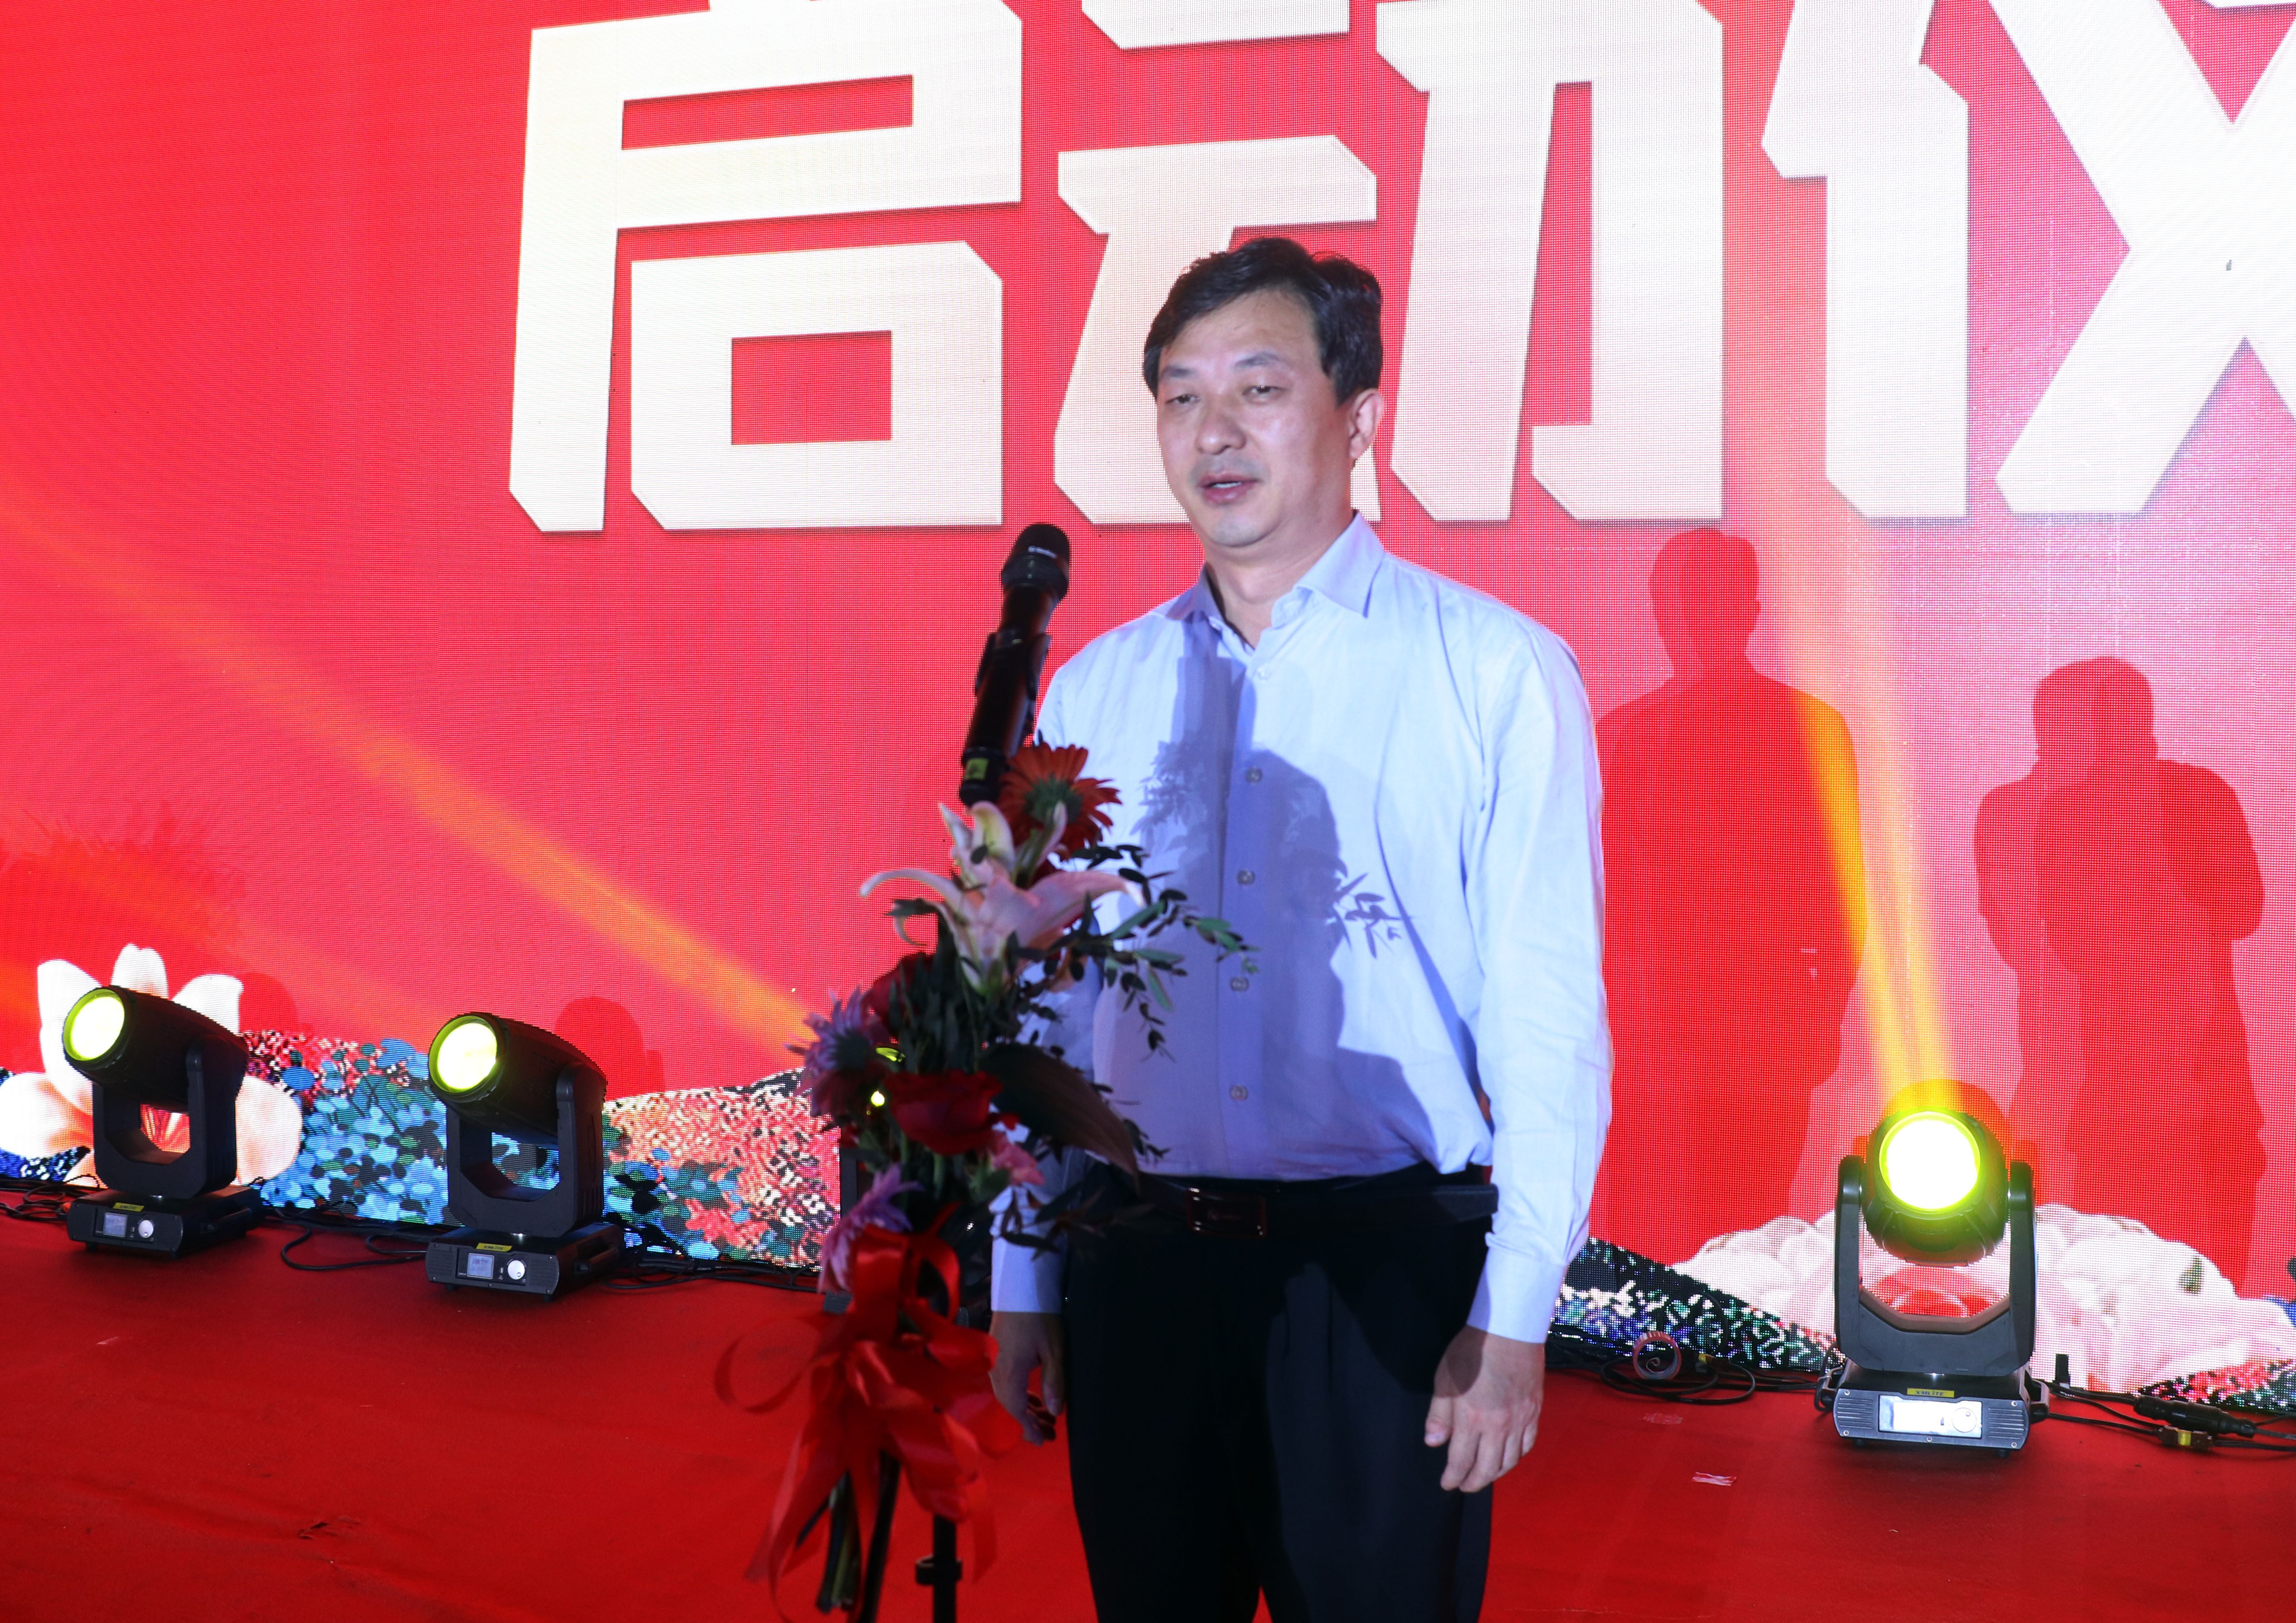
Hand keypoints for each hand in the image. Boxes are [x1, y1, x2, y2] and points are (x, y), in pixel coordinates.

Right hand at [989, 1310, 1066, 1444]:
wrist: (1020, 1285)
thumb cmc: (1040, 1316)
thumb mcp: (1053, 1349)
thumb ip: (1054, 1381)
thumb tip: (1055, 1412)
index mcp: (1008, 1373)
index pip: (1016, 1409)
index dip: (1029, 1427)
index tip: (1043, 1441)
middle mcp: (996, 1370)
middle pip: (1010, 1404)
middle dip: (1029, 1421)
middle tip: (1050, 1434)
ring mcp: (994, 1361)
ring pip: (1008, 1393)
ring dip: (1026, 1408)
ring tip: (1045, 1418)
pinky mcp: (997, 1352)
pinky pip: (1007, 1382)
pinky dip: (1020, 1393)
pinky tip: (1034, 1397)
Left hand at [1424, 1326, 1544, 1491]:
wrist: (1509, 1331)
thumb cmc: (1472, 1351)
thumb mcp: (1444, 1380)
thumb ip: (1439, 1415)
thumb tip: (1433, 1442)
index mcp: (1472, 1420)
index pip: (1461, 1461)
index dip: (1453, 1477)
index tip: (1447, 1484)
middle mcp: (1498, 1427)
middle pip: (1487, 1468)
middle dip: (1473, 1482)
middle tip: (1464, 1485)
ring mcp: (1519, 1421)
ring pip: (1509, 1460)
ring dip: (1495, 1474)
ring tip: (1484, 1475)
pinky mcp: (1534, 1412)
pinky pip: (1527, 1444)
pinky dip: (1517, 1456)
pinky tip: (1509, 1457)